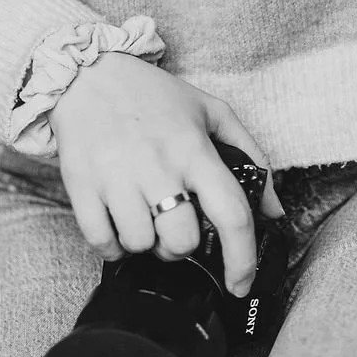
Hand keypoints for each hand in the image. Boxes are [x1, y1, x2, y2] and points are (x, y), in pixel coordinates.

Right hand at [48, 51, 284, 296]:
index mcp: (193, 148)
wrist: (88, 73)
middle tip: (175, 225)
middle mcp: (157, 164)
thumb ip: (250, 155)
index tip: (241, 283)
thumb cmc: (153, 96)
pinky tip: (118, 222)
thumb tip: (274, 210)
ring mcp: (117, 176)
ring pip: (141, 245)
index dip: (243, 259)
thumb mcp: (209, 110)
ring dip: (146, 243)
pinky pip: (102, 243)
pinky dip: (112, 245)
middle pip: (182, 241)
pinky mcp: (82, 185)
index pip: (231, 214)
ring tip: (143, 216)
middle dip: (182, 245)